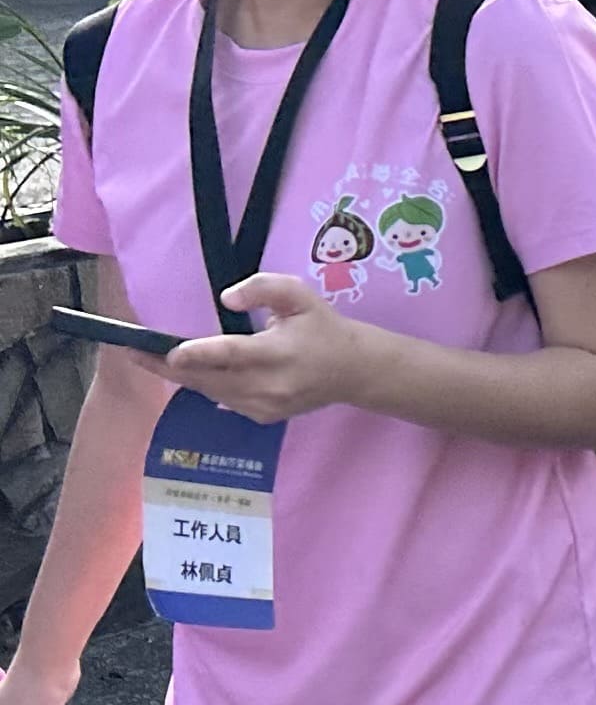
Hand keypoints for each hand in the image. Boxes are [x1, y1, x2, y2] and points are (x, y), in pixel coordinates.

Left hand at [165, 276, 375, 423]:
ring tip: (152, 360)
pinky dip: (207, 386)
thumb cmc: (323, 327)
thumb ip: (263, 288)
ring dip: (184, 377)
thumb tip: (225, 299)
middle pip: (208, 379)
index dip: (199, 354)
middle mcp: (269, 385)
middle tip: (133, 352)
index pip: (232, 355)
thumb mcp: (300, 295)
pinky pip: (222, 401)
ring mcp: (264, 406)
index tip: (170, 352)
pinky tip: (198, 372)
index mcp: (278, 353)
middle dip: (168, 367)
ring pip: (210, 392)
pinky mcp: (262, 417)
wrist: (353, 371)